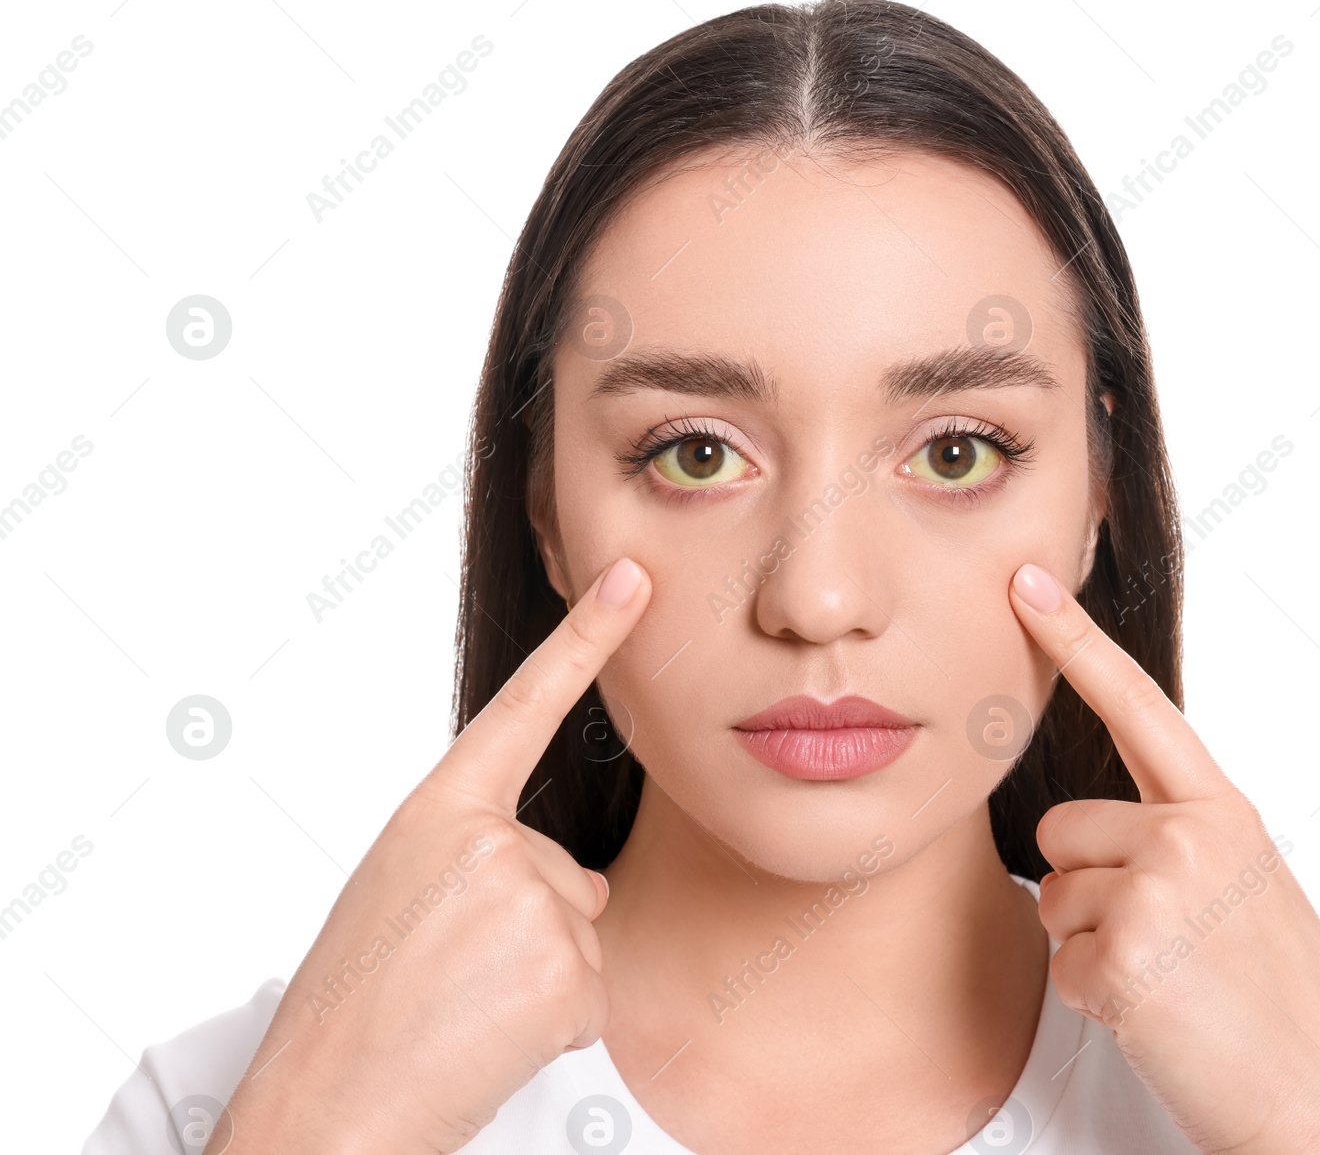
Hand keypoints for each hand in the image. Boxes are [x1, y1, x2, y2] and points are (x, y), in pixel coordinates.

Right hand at [208, 558, 650, 1154]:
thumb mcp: (402, 897)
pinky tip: (490, 1038)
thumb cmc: (353, 1010)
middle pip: (566, 873)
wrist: (326, 1111)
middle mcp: (486, 841)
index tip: (630, 579)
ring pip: (582, 934)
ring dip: (537, 981)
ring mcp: (530, 900)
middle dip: (527, 932)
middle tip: (447, 978)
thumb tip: (580, 885)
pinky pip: (592, 991)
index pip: (523, 707)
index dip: (584, 638)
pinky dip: (553, 1024)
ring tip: (460, 1010)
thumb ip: (482, 858)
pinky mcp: (567, 968)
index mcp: (436, 813)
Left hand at [1009, 562, 1319, 1154]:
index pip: (1137, 707)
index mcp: (1223, 812)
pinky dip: (1099, 1000)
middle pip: (1062, 830)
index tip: (1025, 581)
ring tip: (1172, 980)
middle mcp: (1190, 837)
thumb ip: (1181, 837)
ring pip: (1054, 898)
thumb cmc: (1285, 1004)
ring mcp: (1159, 895)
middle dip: (1087, 886)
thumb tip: (1087, 834)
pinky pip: (1063, 964)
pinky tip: (1161, 1018)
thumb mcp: (1250, 888)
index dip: (1076, 641)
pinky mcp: (1127, 959)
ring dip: (1094, 946)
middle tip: (1164, 943)